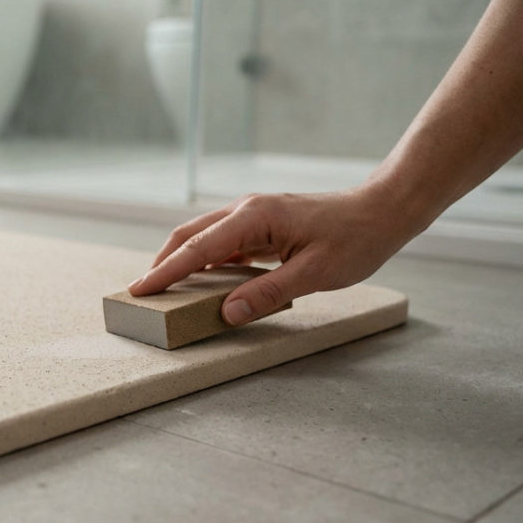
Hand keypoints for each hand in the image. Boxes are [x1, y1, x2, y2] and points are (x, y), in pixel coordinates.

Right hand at [126, 186, 421, 325]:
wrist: (383, 210)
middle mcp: (246, 210)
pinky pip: (223, 240)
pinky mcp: (263, 222)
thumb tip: (227, 313)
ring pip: (203, 235)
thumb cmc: (355, 239)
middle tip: (142, 292)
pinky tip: (205, 279)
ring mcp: (253, 214)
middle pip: (189, 235)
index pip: (197, 249)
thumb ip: (267, 293)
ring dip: (182, 259)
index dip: (165, 272)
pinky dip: (206, 258)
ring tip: (166, 287)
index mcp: (254, 218)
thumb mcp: (314, 273)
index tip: (139, 289)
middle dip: (163, 263)